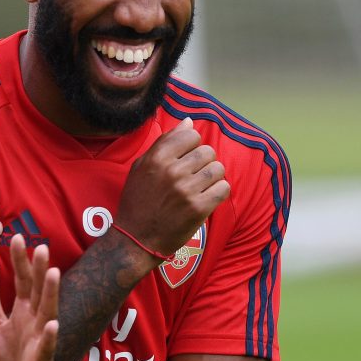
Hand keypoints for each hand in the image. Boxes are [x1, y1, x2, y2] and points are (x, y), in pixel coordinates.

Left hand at [0, 235, 60, 360]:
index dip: (20, 260)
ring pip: (47, 311)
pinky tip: (52, 324)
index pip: (22, 280)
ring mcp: (40, 337)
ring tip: (54, 273)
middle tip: (41, 246)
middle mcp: (35, 319)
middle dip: (39, 269)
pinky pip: (46, 345)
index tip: (16, 236)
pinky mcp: (41, 358)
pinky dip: (49, 335)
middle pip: (37, 290)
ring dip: (51, 293)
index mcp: (22, 310)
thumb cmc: (10, 357)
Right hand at [115, 118, 229, 258]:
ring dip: (212, 177)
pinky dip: (218, 192)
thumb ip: (164, 143)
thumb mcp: (141, 167)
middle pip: (207, 151)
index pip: (191, 135)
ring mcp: (186, 190)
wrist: (136, 239)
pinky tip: (205, 198)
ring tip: (199, 187)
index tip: (184, 159)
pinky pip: (224, 188)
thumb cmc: (138, 201)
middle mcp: (172, 171)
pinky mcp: (199, 208)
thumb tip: (188, 122)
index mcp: (156, 158)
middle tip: (192, 176)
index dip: (191, 146)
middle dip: (203, 162)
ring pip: (218, 168)